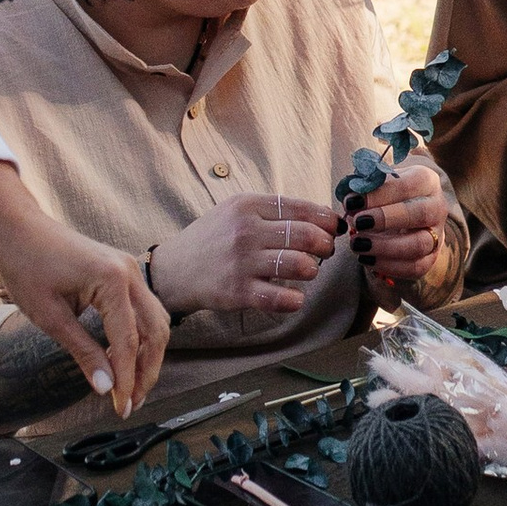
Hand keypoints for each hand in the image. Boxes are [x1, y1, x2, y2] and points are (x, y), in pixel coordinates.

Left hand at [0, 162, 169, 412]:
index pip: (128, 342)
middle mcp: (130, 273)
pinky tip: (123, 359)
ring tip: (131, 387)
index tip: (121, 408)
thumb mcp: (51, 317)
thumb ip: (84, 352)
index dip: (127, 380)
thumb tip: (105, 387)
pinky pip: (143, 310)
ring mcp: (129, 270)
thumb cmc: (26, 267)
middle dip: (147, 371)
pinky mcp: (122, 272)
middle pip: (155, 332)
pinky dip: (140, 337)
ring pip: (155, 321)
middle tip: (132, 403)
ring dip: (147, 355)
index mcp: (112, 281)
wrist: (17, 229)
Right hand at [150, 192, 342, 318]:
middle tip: (325, 251)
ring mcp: (241, 262)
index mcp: (248, 206)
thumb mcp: (236, 211)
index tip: (333, 229)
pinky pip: (279, 298)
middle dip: (325, 245)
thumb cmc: (213, 239)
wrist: (174, 270)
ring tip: (308, 271)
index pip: (301, 208)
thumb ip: (274, 211)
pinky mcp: (237, 291)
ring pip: (298, 265)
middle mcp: (245, 231)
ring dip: (312, 270)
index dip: (326, 220)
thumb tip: (322, 216)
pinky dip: (295, 300)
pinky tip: (295, 297)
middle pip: (306, 236)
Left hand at [350, 150, 458, 290]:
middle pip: (420, 214)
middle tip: (358, 222)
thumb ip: (365, 187)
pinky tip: (366, 259)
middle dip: (385, 219)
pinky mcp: (431, 258)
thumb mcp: (378, 183)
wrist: (402, 216)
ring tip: (358, 244)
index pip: (408, 185)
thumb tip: (351, 199)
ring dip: (385, 247)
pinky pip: (415, 267)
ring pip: (419, 244)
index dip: (379, 194)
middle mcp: (437, 207)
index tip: (352, 202)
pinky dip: (389, 266)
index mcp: (426, 181)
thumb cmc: (387, 194)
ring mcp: (437, 235)